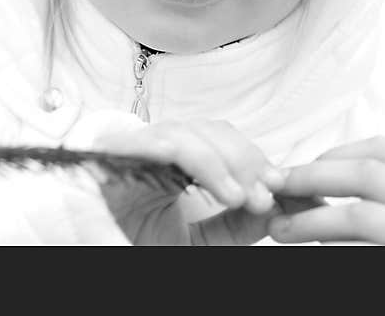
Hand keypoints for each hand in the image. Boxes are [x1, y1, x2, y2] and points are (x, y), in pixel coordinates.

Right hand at [94, 119, 299, 244]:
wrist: (100, 255)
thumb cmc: (141, 246)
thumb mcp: (204, 242)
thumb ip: (239, 224)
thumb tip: (284, 207)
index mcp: (174, 162)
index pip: (219, 139)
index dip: (252, 158)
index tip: (281, 188)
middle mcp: (153, 149)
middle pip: (205, 130)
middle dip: (242, 159)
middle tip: (264, 196)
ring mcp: (130, 151)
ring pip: (182, 133)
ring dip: (219, 162)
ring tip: (241, 198)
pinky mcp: (108, 158)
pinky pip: (148, 144)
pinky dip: (186, 158)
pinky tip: (213, 185)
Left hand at [269, 136, 384, 244]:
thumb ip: (353, 200)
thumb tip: (285, 185)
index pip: (383, 150)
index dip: (334, 153)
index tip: (301, 166)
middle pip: (367, 174)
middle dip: (310, 178)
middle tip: (275, 188)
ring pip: (360, 215)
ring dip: (309, 220)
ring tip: (279, 229)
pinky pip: (360, 253)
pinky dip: (328, 251)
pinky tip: (309, 254)